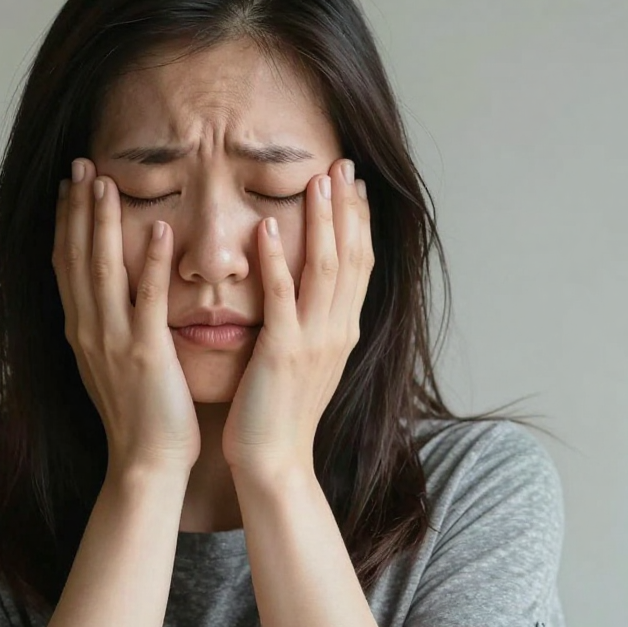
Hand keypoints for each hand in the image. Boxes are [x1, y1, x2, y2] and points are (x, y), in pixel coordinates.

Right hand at [52, 158, 201, 474]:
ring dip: (102, 224)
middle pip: (76, 258)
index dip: (65, 223)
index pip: (66, 266)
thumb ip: (107, 330)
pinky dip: (152, 264)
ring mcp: (114, 342)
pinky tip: (161, 229)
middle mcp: (89, 331)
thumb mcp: (111, 367)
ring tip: (107, 182)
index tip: (69, 187)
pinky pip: (148, 300)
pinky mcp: (146, 355)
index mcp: (82, 332)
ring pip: (103, 270)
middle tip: (81, 165)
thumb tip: (103, 304)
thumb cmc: (139, 417)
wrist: (146, 463)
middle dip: (77, 209)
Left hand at [221, 158, 374, 478]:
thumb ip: (311, 326)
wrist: (274, 463)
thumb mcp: (306, 363)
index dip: (358, 222)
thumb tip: (312, 298)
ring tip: (316, 180)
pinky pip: (282, 298)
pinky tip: (268, 228)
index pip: (359, 264)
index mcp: (342, 331)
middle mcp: (337, 331)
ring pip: (325, 269)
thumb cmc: (281, 414)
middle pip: (351, 257)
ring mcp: (313, 341)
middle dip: (347, 208)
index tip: (353, 184)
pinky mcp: (282, 352)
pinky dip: (277, 261)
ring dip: (322, 221)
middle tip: (343, 163)